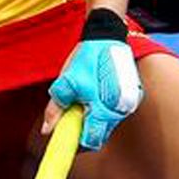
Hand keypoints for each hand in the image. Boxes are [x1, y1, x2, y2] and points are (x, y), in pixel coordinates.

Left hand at [46, 9, 142, 149]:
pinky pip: (113, 112)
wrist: (107, 36)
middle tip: (71, 117)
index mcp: (105, 109)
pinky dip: (101, 110)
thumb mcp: (66, 83)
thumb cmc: (86, 58)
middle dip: (83, 130)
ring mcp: (128, 104)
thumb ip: (55, 109)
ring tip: (83, 101)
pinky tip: (94, 95)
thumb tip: (47, 130)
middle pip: (99, 134)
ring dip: (92, 119)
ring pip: (106, 124)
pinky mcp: (131, 97)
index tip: (64, 139)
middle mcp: (121, 110)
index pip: (90, 140)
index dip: (75, 142)